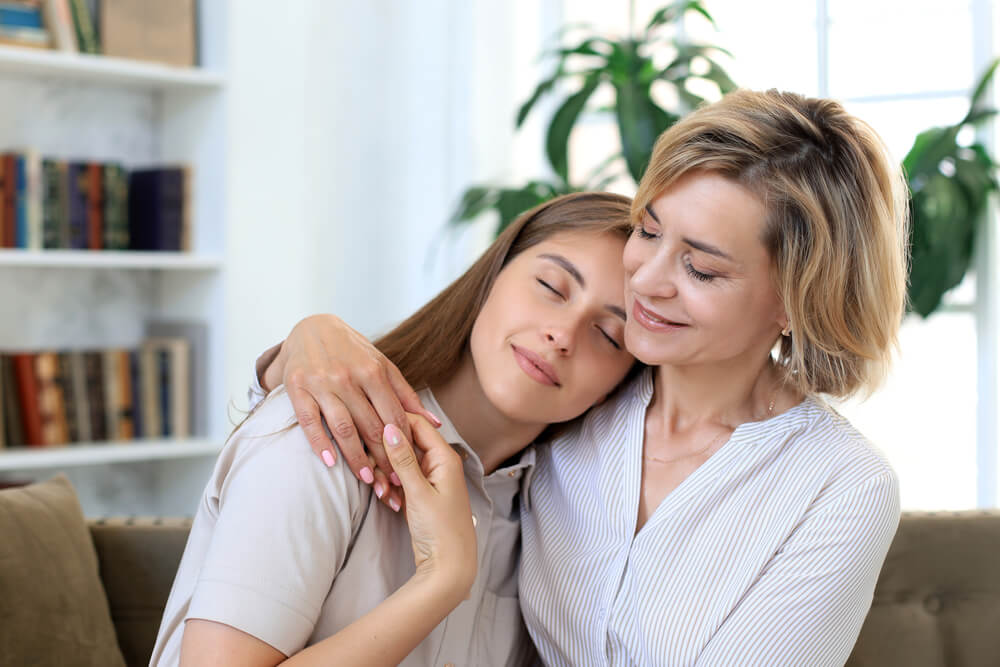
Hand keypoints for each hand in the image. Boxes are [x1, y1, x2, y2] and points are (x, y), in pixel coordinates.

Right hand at [263, 314, 441, 507]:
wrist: (312, 328)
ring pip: (343, 427)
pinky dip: (320, 443)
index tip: (411, 468)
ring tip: (368, 480)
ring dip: (356, 457)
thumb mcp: (382, 365)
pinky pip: (309, 421)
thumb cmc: (353, 351)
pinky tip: (330, 463)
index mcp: (373, 371)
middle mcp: (348, 377)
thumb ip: (406, 395)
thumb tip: (434, 423)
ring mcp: (321, 383)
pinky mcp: (297, 388)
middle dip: (384, 458)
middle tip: (393, 484)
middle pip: (371, 426)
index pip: (394, 415)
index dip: (404, 444)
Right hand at [383, 414, 476, 598]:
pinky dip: (392, 487)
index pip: (417, 423)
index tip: (369, 429)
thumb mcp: (418, 492)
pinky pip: (401, 479)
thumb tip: (390, 427)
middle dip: (386, 455)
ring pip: (400, 463)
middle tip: (373, 470)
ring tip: (382, 492)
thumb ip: (403, 459)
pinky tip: (388, 500)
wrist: (449, 566)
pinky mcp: (421, 492)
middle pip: (406, 443)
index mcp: (445, 457)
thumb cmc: (440, 530)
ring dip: (386, 474)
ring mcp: (430, 478)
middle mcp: (439, 463)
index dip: (393, 423)